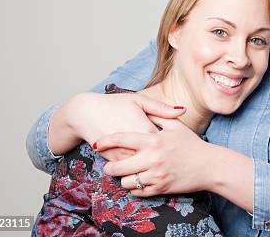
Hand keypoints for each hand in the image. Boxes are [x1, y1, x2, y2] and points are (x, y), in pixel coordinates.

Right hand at [49, 92, 185, 158]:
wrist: (86, 113)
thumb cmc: (115, 104)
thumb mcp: (140, 101)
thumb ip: (162, 109)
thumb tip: (183, 110)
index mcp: (146, 129)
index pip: (166, 144)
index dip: (173, 145)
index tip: (176, 144)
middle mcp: (135, 145)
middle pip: (156, 158)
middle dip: (164, 158)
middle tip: (169, 156)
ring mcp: (123, 154)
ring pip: (142, 166)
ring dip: (150, 164)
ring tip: (157, 159)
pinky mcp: (113, 159)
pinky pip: (128, 168)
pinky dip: (135, 166)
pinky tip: (141, 160)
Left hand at [95, 117, 212, 196]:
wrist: (210, 166)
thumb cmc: (192, 144)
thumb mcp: (176, 126)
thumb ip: (158, 116)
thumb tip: (145, 108)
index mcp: (153, 140)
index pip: (121, 139)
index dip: (106, 141)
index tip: (97, 143)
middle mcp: (152, 158)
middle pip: (118, 166)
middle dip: (109, 167)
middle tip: (109, 165)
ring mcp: (155, 175)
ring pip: (126, 182)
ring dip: (123, 179)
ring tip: (124, 174)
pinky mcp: (160, 188)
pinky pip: (137, 192)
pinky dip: (134, 188)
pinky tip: (137, 182)